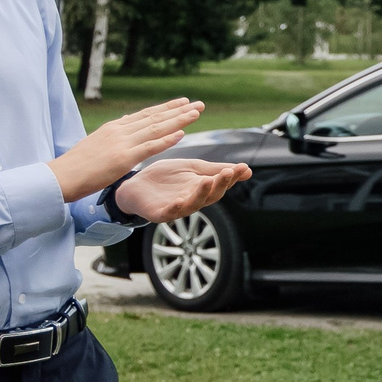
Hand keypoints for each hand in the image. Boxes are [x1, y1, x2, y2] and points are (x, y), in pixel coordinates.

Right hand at [49, 99, 203, 201]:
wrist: (62, 176)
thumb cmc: (78, 164)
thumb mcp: (97, 142)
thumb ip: (114, 133)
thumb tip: (126, 121)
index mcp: (114, 128)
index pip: (145, 114)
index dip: (166, 108)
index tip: (183, 102)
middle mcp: (119, 131)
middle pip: (155, 117)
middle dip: (178, 110)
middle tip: (199, 103)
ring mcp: (121, 143)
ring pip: (156, 128)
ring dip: (178, 120)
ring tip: (196, 113)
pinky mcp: (122, 158)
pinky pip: (149, 147)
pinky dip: (166, 140)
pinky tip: (182, 133)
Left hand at [115, 157, 251, 221]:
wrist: (134, 184)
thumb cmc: (164, 177)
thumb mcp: (192, 168)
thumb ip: (215, 169)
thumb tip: (247, 170)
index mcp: (202, 189)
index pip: (221, 184)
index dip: (231, 177)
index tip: (242, 168)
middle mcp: (193, 201)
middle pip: (211, 195)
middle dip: (220, 184)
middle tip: (228, 172)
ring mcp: (177, 208)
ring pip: (194, 204)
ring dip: (202, 194)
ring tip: (208, 181)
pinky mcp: (159, 213)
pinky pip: (170, 213)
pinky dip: (175, 208)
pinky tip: (179, 200)